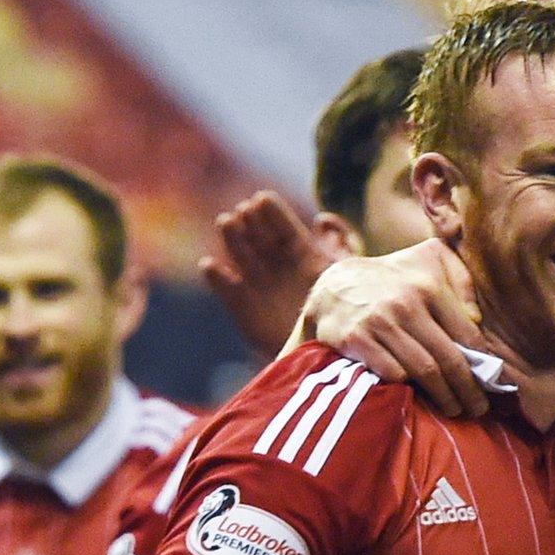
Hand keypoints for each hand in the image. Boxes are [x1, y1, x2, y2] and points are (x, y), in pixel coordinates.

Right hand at [200, 191, 336, 355]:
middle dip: (251, 222)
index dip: (274, 213)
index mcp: (303, 254)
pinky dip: (217, 279)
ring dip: (232, 239)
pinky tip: (210, 265)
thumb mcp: (345, 277)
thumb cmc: (340, 314)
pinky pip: (227, 291)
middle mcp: (278, 265)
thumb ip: (340, 246)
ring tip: (226, 221)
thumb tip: (322, 218)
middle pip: (260, 237)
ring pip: (241, 256)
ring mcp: (258, 285)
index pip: (285, 228)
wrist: (324, 356)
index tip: (262, 198)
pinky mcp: (242, 309)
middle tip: (244, 210)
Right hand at [292, 238, 487, 416]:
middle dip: (468, 388)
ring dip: (443, 396)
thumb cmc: (395, 277)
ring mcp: (378, 322)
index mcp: (428, 286)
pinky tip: (419, 397)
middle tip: (479, 407)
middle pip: (447, 358)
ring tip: (455, 408)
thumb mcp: (431, 258)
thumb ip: (461, 279)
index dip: (483, 364)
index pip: (466, 334)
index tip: (492, 384)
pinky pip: (391, 373)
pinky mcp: (355, 340)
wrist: (334, 286)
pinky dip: (408, 388)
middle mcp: (404, 304)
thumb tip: (477, 319)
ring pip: (422, 370)